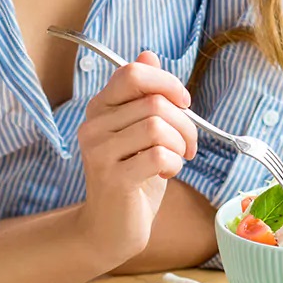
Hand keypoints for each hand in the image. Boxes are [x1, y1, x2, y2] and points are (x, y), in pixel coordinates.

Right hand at [76, 50, 197, 264]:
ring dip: (181, 144)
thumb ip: (144, 94)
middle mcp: (93, 126)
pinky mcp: (112, 179)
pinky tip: (166, 173)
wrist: (112, 228)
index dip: (167, 82)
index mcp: (101, 107)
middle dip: (185, 123)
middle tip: (188, 144)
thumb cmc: (133, 173)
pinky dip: (174, 164)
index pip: (132, 73)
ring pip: (158, 127)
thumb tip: (148, 55)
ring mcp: (99, 153)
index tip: (183, 103)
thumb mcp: (141, 129)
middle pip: (155, 102)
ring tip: (177, 158)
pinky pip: (159, 156)